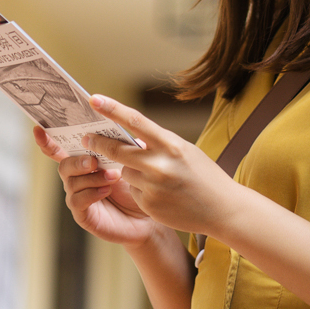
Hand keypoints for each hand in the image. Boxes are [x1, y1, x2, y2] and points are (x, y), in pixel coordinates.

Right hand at [33, 126, 157, 248]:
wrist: (146, 217)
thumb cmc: (137, 186)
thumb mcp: (132, 161)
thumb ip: (125, 145)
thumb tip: (124, 131)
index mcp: (85, 161)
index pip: (62, 149)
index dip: (48, 141)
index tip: (38, 129)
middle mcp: (77, 177)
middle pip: (64, 164)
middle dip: (77, 161)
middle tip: (94, 161)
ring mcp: (78, 196)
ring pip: (72, 182)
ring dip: (92, 177)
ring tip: (114, 177)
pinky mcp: (82, 214)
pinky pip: (76, 201)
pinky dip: (91, 193)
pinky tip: (106, 191)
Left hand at [81, 95, 237, 236]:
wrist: (222, 209)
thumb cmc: (205, 175)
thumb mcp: (185, 150)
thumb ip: (158, 143)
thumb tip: (130, 136)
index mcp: (171, 145)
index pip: (135, 122)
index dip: (112, 109)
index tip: (94, 99)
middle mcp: (159, 165)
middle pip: (117, 149)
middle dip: (98, 143)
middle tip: (87, 139)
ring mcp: (152, 187)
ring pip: (125, 172)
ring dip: (131, 171)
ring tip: (158, 178)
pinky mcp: (148, 205)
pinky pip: (133, 191)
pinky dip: (141, 190)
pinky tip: (161, 194)